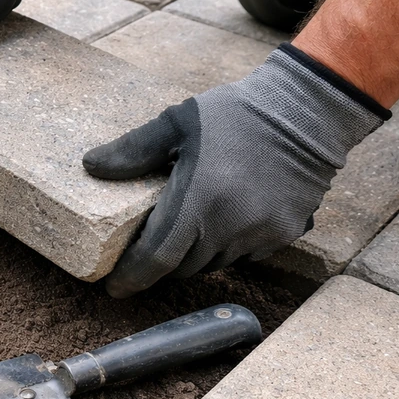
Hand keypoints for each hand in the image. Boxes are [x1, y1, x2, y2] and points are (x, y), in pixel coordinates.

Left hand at [83, 44, 389, 297]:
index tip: (113, 287)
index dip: (132, 278)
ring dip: (194, 255)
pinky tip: (222, 222)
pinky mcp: (285, 234)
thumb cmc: (236, 114)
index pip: (156, 258)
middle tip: (145, 250)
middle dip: (160, 263)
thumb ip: (133, 150)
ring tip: (185, 230)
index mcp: (199, 199)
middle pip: (183, 266)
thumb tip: (91, 166)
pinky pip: (244, 256)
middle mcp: (231, 225)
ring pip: (213, 264)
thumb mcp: (178, 123)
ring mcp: (261, 233)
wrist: (307, 110)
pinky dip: (226, 248)